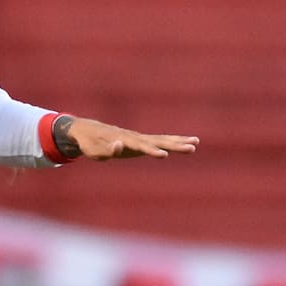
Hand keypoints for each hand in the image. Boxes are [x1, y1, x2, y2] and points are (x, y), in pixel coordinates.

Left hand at [61, 116, 198, 159]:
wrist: (88, 130)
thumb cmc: (90, 143)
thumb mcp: (93, 150)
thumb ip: (107, 149)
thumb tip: (119, 146)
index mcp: (125, 140)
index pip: (141, 146)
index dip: (152, 151)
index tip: (164, 154)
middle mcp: (136, 137)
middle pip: (158, 141)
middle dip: (175, 144)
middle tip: (192, 146)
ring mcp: (140, 138)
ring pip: (163, 139)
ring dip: (179, 141)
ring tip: (196, 143)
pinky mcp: (141, 141)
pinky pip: (161, 141)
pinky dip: (174, 141)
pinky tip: (188, 143)